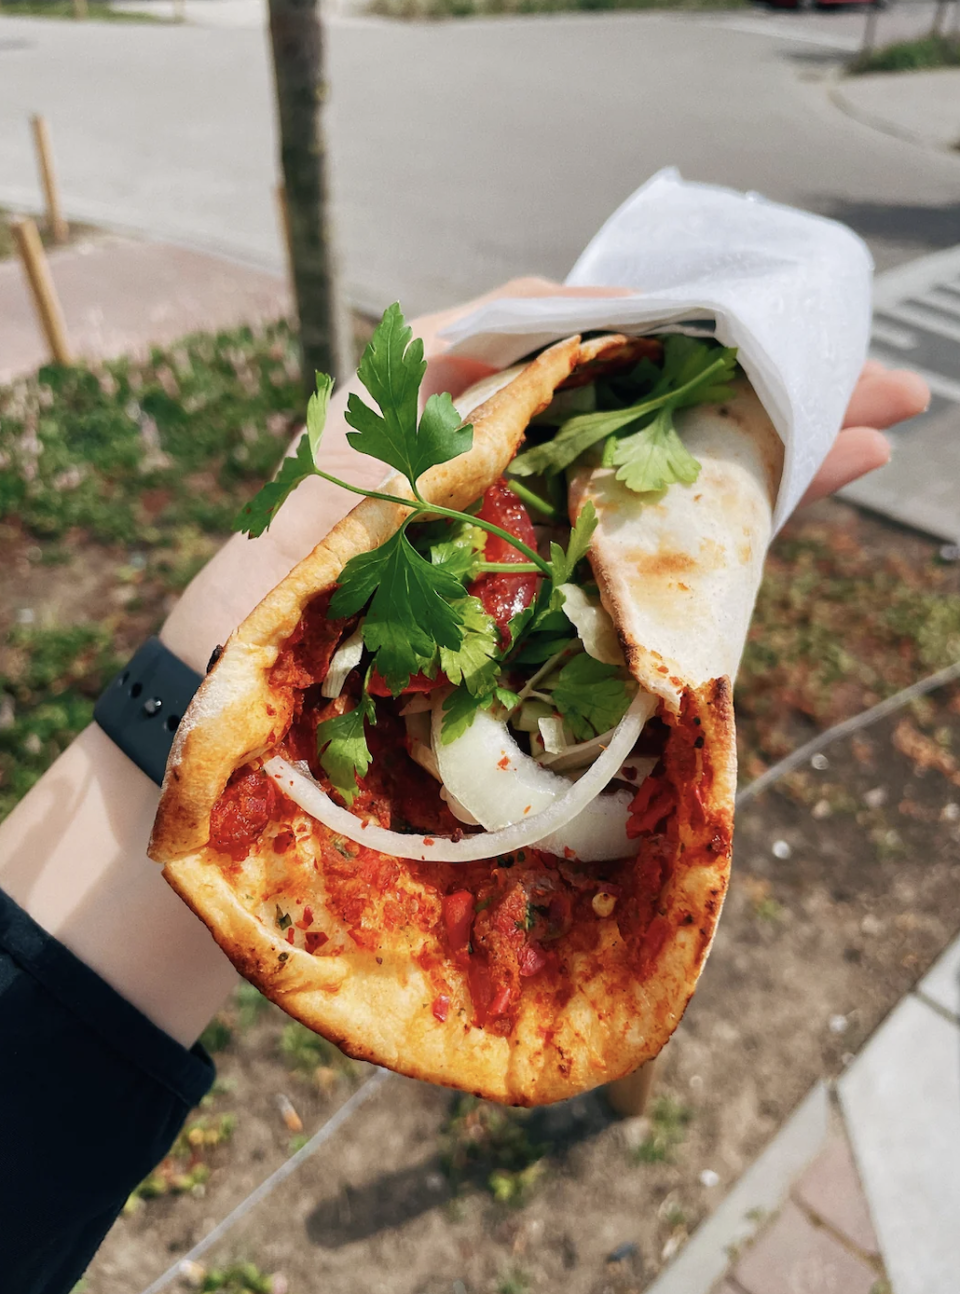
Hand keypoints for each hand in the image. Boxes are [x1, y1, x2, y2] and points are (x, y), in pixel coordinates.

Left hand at [161, 281, 929, 670]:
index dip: (689, 333)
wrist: (249, 730)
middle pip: (656, 413)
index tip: (772, 325)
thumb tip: (594, 317)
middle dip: (763, 393)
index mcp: (463, 419)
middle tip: (877, 387)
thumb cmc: (277, 588)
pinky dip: (725, 525)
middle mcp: (512, 474)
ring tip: (871, 432)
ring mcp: (538, 544)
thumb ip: (462, 372)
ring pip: (669, 480)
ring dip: (771, 453)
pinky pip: (650, 556)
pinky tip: (799, 495)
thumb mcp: (360, 452)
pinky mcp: (550, 611)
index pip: (596, 351)